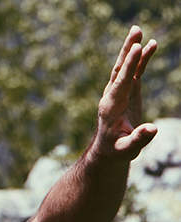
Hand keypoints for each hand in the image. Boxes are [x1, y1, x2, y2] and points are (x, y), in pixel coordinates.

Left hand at [92, 25, 157, 161]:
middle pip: (118, 70)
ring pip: (124, 68)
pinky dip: (141, 60)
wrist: (108, 151)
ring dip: (131, 50)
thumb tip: (152, 129)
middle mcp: (112, 97)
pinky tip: (150, 45)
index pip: (120, 83)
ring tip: (138, 31)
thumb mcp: (126, 149)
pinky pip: (134, 73)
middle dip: (127, 51)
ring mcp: (119, 93)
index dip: (128, 66)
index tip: (136, 49)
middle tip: (135, 31)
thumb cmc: (116, 151)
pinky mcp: (127, 93)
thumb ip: (138, 139)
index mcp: (110, 108)